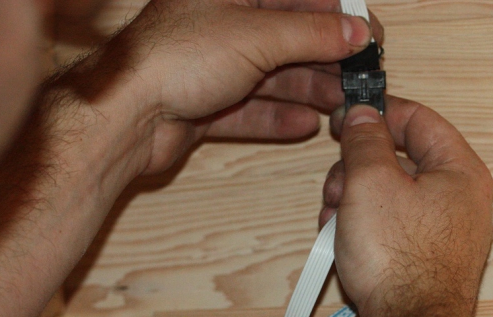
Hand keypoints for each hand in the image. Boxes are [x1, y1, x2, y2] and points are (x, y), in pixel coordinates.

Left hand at [93, 0, 382, 173]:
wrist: (125, 117)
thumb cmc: (172, 59)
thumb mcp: (257, 35)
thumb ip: (312, 33)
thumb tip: (354, 31)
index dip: (336, 13)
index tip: (368, 35)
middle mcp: (220, 24)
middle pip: (287, 37)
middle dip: (326, 58)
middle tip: (358, 77)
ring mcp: (211, 65)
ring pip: (271, 75)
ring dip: (308, 90)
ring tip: (339, 105)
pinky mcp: (204, 104)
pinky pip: (250, 109)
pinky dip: (276, 117)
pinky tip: (304, 126)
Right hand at [322, 97, 492, 316]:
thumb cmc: (400, 260)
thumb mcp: (370, 181)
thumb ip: (365, 140)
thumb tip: (363, 117)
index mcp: (459, 171)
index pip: (419, 119)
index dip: (379, 112)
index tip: (346, 115)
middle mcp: (458, 201)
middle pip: (400, 160)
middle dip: (358, 169)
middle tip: (337, 184)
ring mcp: (442, 235)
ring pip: (388, 197)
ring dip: (353, 201)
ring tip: (335, 221)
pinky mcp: (424, 263)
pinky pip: (389, 229)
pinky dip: (362, 229)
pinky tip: (341, 244)